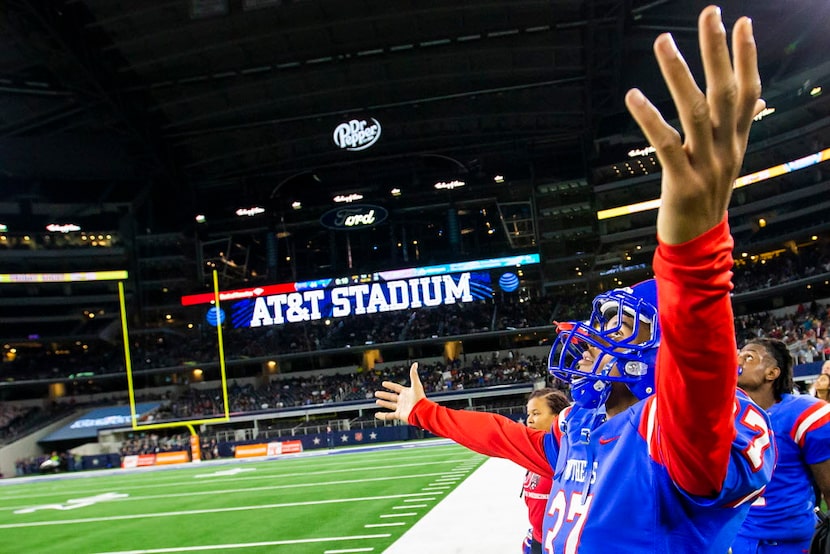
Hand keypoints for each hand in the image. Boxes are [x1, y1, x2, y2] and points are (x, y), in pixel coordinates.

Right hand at [374, 362, 425, 422]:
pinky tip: (377, 414)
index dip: (390, 385)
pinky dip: (382, 416)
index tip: (384, 383)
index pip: (396, 388)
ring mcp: (401, 408)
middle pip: (392, 397)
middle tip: (377, 393)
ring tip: (377, 401)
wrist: (421, 411)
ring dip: (383, 403)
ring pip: (390, 405)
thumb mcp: (416, 384)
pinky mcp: (399, 415)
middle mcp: (403, 400)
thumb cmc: (420, 398)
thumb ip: (414, 374)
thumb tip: (415, 364)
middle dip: (384, 395)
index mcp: (406, 393)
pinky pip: (389, 416)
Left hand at [625, 5, 763, 244]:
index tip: (743, 22)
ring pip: (696, 112)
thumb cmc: (706, 196)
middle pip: (726, 92)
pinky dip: (650, 118)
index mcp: (737, 141)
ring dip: (679, 74)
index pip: (748, 92)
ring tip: (664, 41)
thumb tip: (755, 96)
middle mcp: (726, 149)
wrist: (698, 244)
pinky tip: (633, 95)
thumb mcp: (727, 159)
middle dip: (718, 51)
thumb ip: (735, 126)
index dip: (746, 57)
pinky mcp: (681, 183)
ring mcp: (706, 166)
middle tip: (711, 12)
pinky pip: (665, 144)